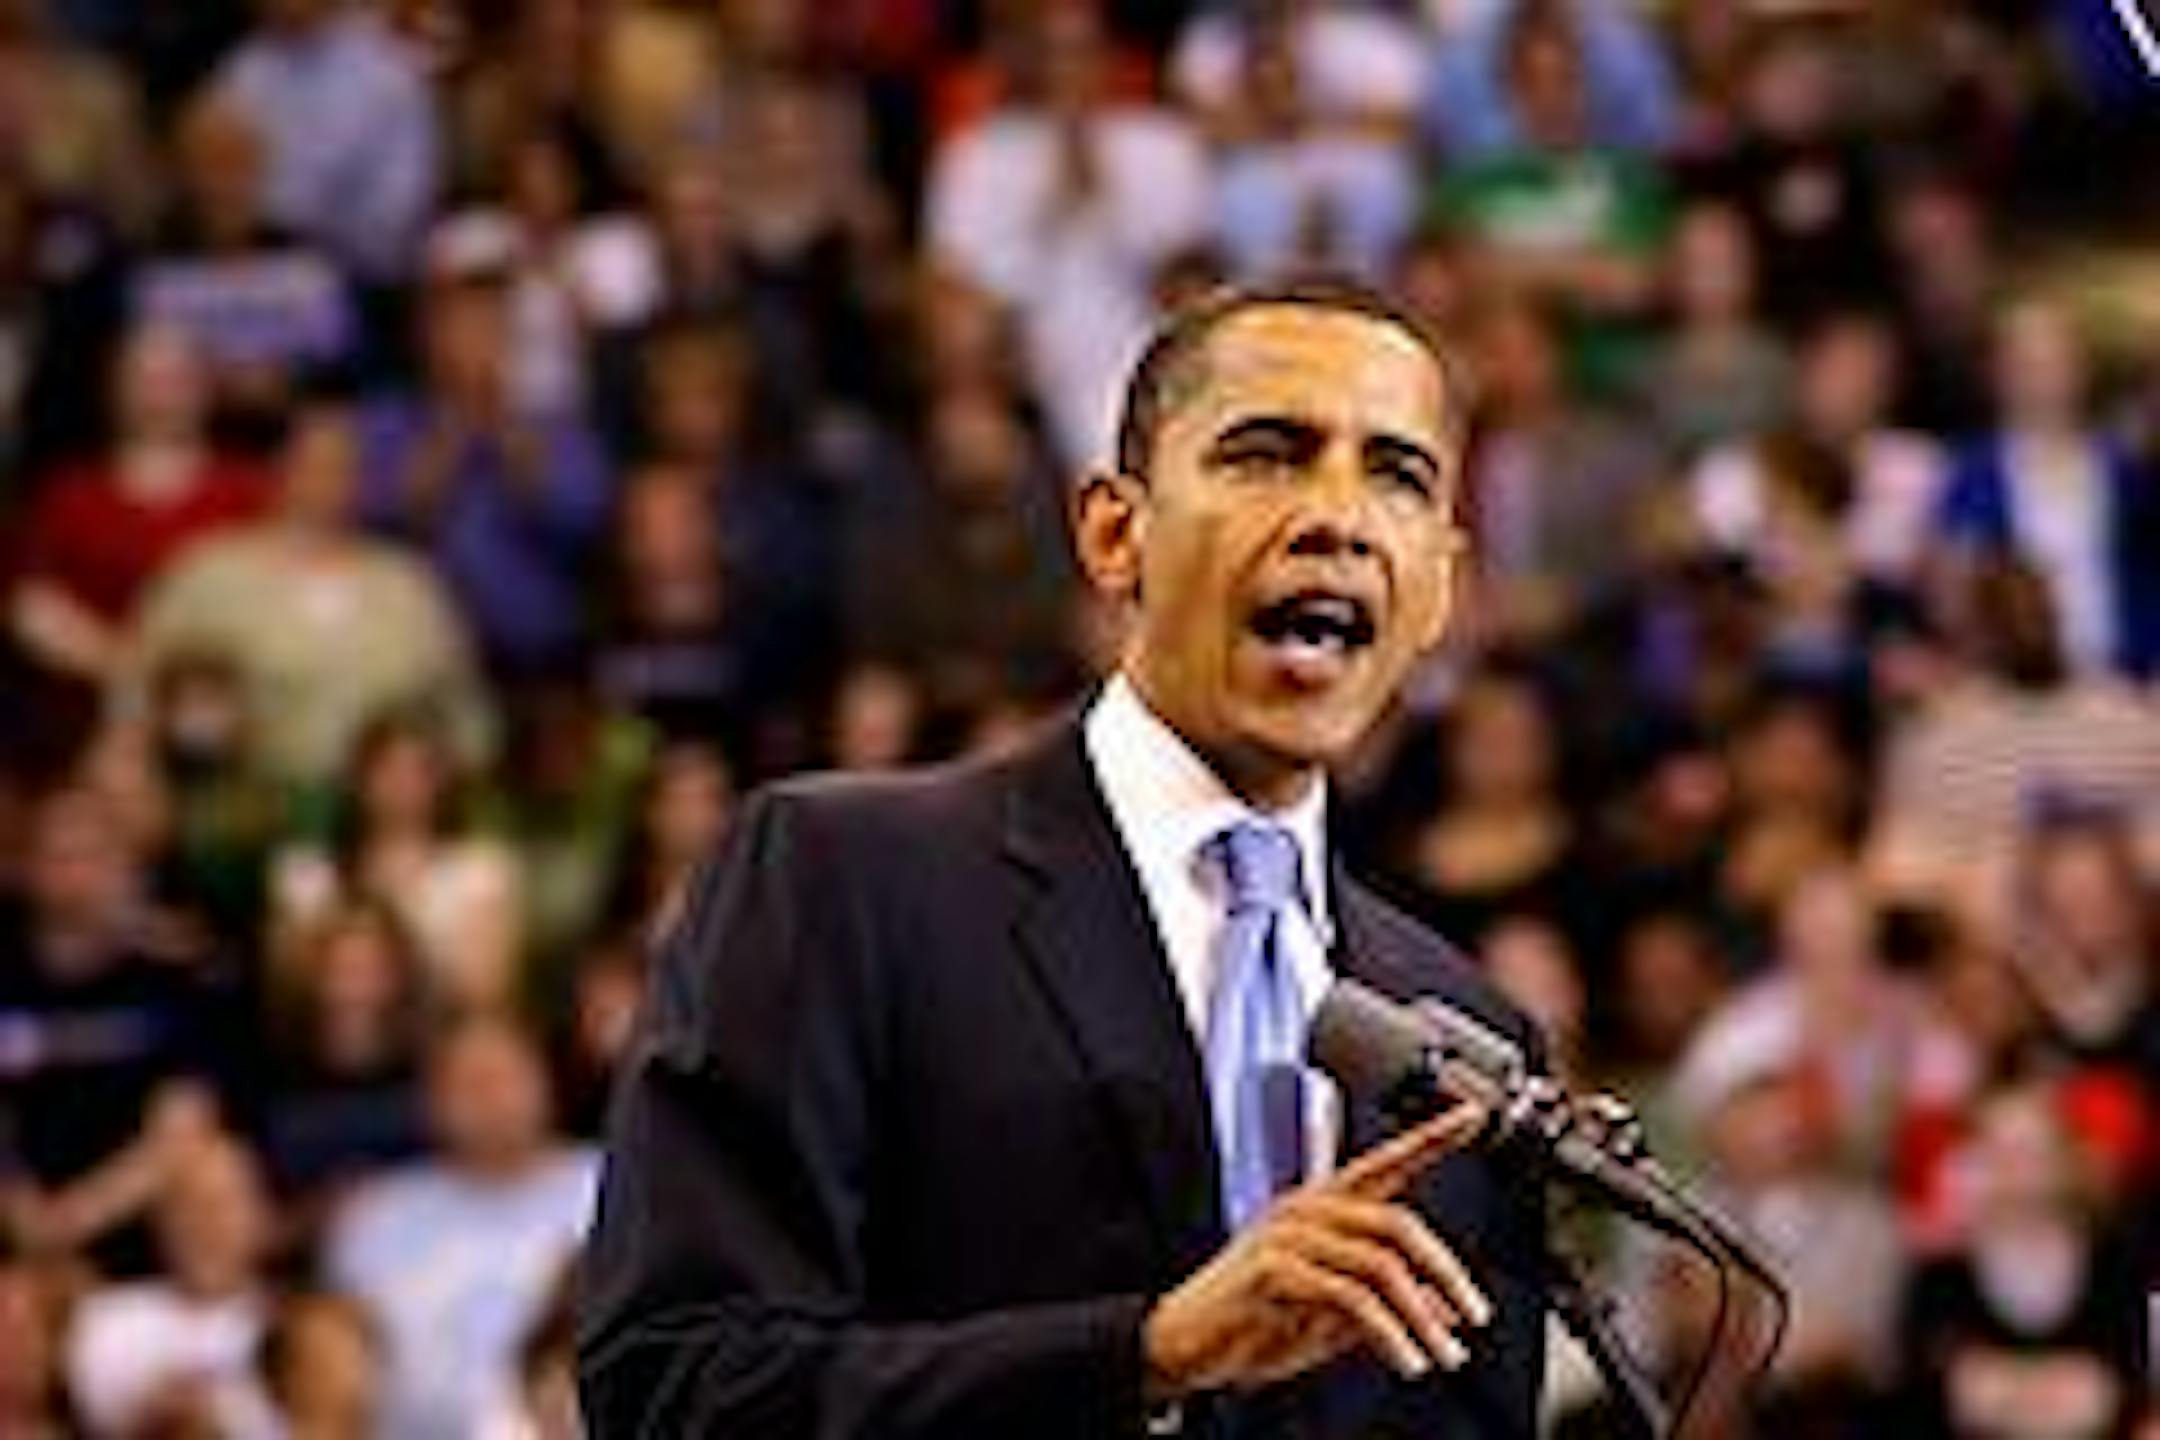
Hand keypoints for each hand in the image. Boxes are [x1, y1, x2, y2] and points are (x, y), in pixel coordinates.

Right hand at [1143, 1102, 1493, 1397]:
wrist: (1185, 1344)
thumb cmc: (1251, 1321)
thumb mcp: (1331, 1313)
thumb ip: (1384, 1301)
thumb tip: (1442, 1307)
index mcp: (1322, 1207)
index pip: (1385, 1162)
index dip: (1431, 1137)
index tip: (1474, 1115)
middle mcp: (1306, 1210)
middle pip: (1397, 1222)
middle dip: (1445, 1271)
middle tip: (1474, 1315)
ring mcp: (1287, 1237)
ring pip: (1381, 1265)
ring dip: (1421, 1318)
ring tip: (1441, 1354)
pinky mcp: (1273, 1270)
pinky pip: (1351, 1298)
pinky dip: (1388, 1334)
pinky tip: (1403, 1359)